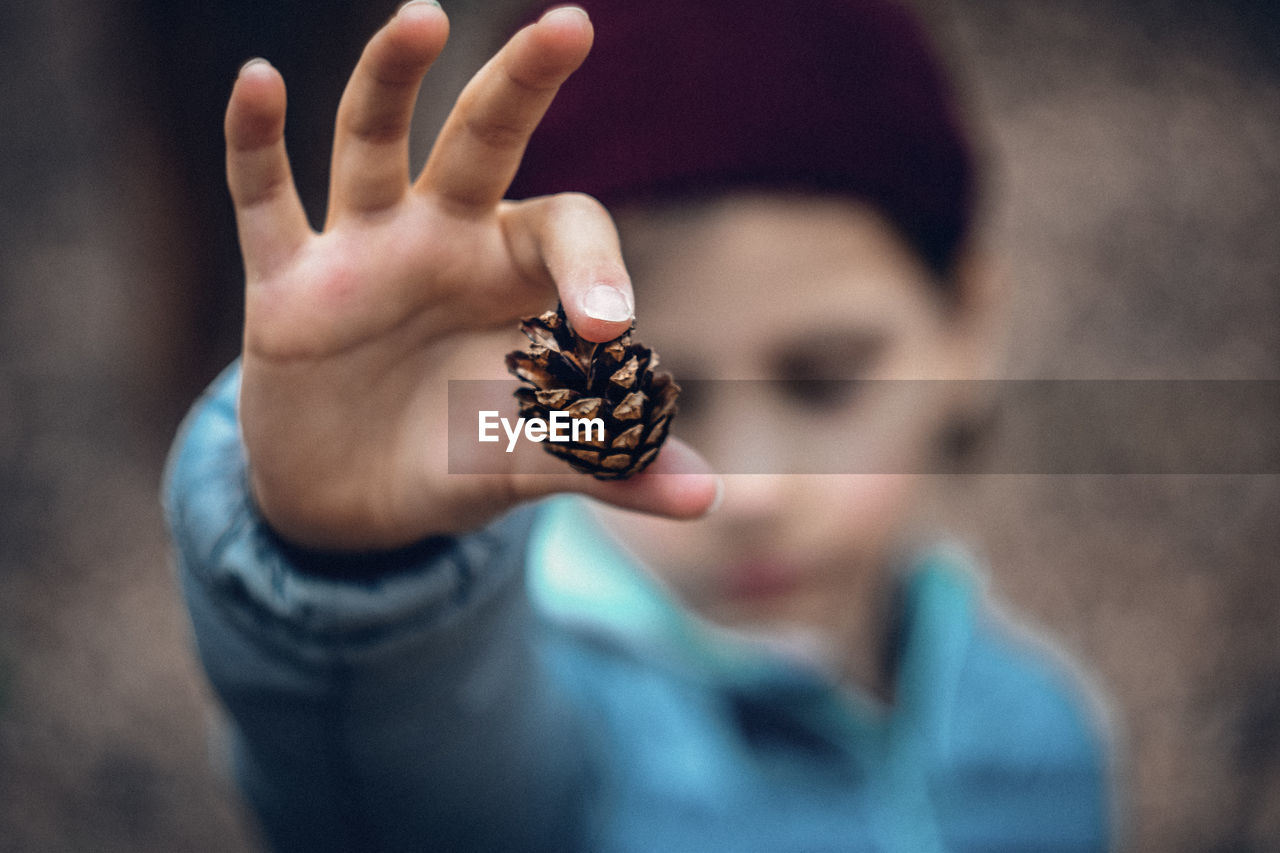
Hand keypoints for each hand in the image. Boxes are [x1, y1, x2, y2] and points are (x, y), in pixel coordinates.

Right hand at [225, 2, 717, 549]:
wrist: (352, 505)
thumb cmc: (455, 461)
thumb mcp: (530, 465)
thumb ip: (609, 467)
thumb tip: (707, 498)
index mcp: (514, 277)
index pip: (568, 229)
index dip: (594, 266)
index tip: (605, 329)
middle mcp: (442, 240)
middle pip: (484, 139)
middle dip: (522, 84)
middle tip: (572, 26)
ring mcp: (361, 253)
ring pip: (371, 141)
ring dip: (389, 79)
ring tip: (423, 15)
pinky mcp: (284, 285)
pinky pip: (264, 198)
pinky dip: (254, 141)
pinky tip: (259, 77)